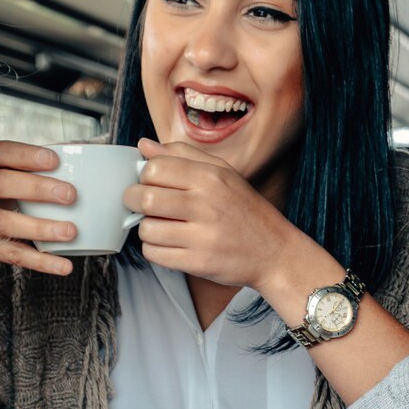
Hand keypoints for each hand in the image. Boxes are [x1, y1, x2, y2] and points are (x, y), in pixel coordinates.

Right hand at [0, 140, 78, 276]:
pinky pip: (10, 254)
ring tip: (71, 232)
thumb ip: (32, 165)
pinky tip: (64, 266)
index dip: (27, 155)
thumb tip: (86, 147)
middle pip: (2, 185)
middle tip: (70, 194)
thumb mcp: (2, 176)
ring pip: (5, 223)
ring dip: (40, 228)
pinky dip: (40, 262)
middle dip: (36, 188)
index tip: (55, 160)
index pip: (1, 153)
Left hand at [128, 140, 301, 291]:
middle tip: (143, 205)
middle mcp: (207, 204)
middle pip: (144, 198)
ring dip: (146, 229)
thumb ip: (182, 155)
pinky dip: (154, 250)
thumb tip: (144, 146)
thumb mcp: (223, 172)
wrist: (275, 252)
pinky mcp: (198, 263)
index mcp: (211, 177)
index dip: (143, 176)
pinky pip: (154, 254)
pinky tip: (169, 244)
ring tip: (161, 226)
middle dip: (134, 201)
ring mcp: (203, 236)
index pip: (154, 168)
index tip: (149, 183)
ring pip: (146, 229)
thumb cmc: (245, 210)